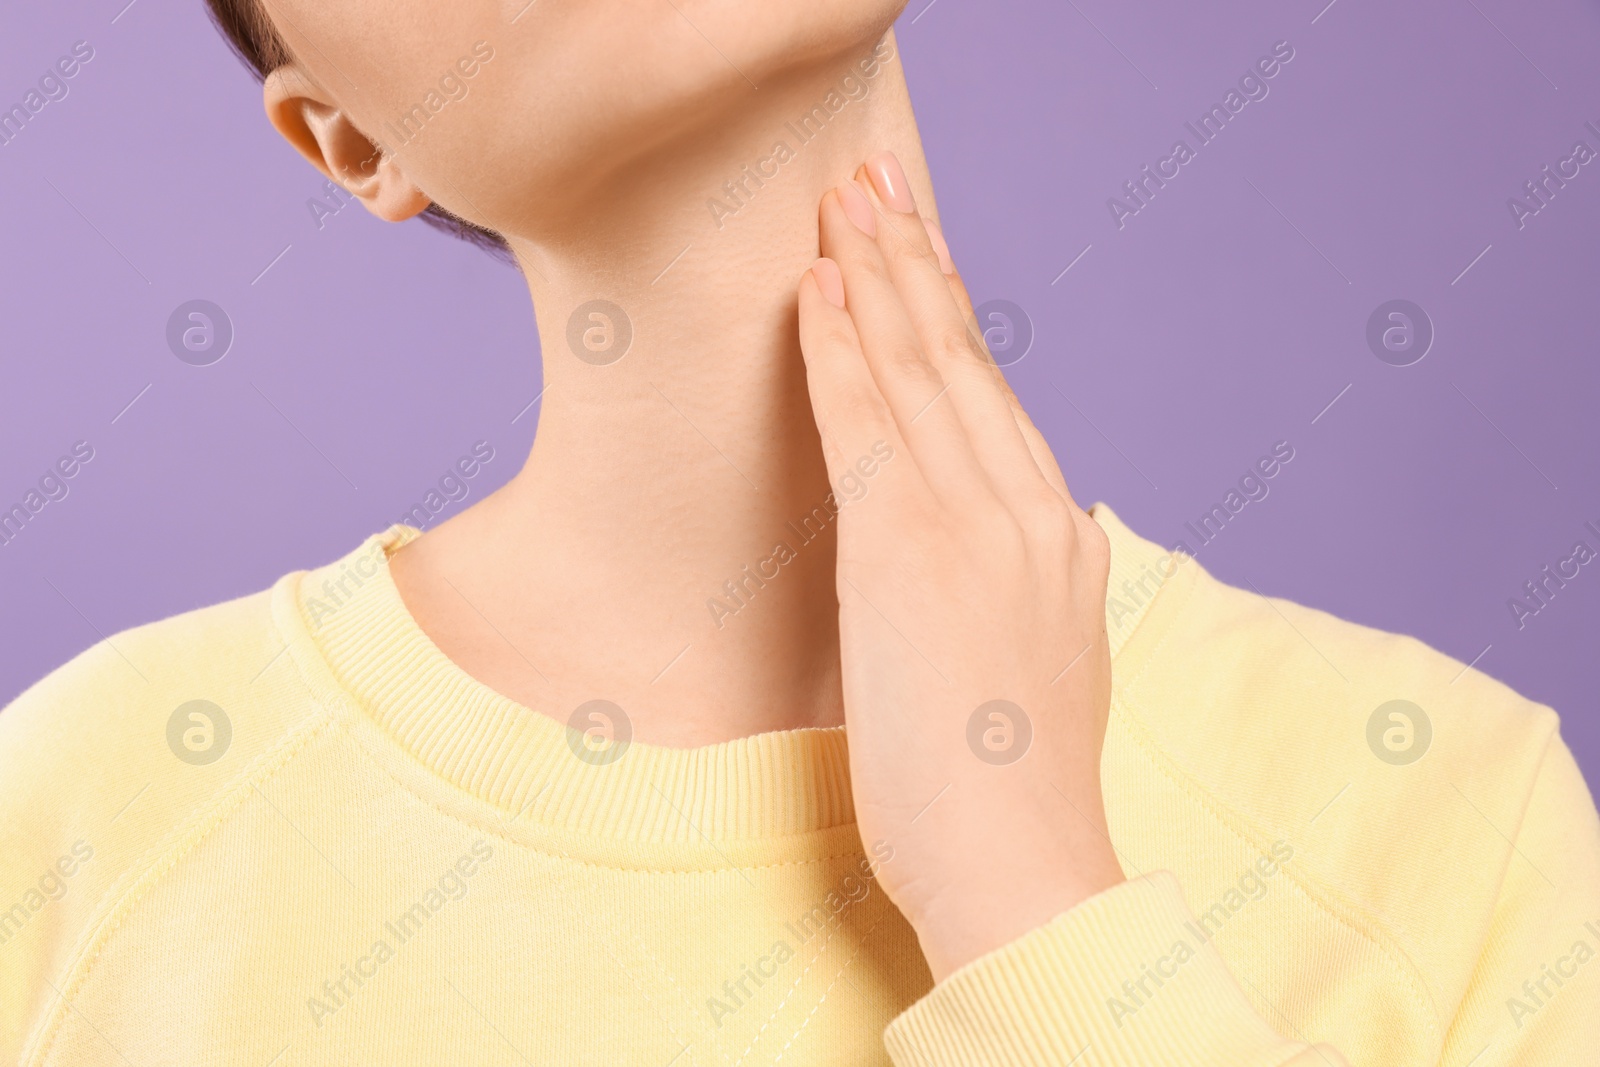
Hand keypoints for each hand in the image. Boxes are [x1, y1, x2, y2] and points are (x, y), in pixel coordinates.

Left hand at [795, 152, 1124, 981]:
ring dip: (878, 277)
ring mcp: (982, 526)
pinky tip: (817, 293)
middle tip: (879, 183)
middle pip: (966, 361)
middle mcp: (1037, 512)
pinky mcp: (915, 554)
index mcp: (1066, 538)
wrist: (1022, 871)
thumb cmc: (1013, 795)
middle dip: (916, 262)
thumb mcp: (1043, 665)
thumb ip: (1034, 587)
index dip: (951, 319)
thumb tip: (1028, 543)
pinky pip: (869, 425)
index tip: (919, 257)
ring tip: (847, 203)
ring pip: (923, 371)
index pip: (997, 403)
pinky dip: (840, 352)